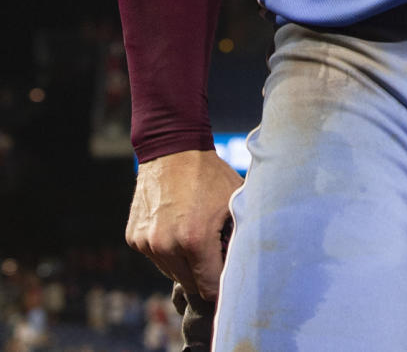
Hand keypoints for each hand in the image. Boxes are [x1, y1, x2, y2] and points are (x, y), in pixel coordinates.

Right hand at [126, 149, 242, 300]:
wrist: (172, 149)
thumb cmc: (209, 175)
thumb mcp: (234, 202)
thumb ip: (239, 236)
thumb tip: (241, 265)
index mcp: (194, 240)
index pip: (209, 288)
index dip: (220, 284)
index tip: (226, 275)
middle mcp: (166, 246)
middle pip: (189, 284)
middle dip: (203, 273)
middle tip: (212, 252)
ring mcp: (146, 243)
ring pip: (171, 272)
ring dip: (183, 263)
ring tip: (193, 234)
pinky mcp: (134, 237)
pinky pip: (154, 256)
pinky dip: (166, 249)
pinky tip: (174, 226)